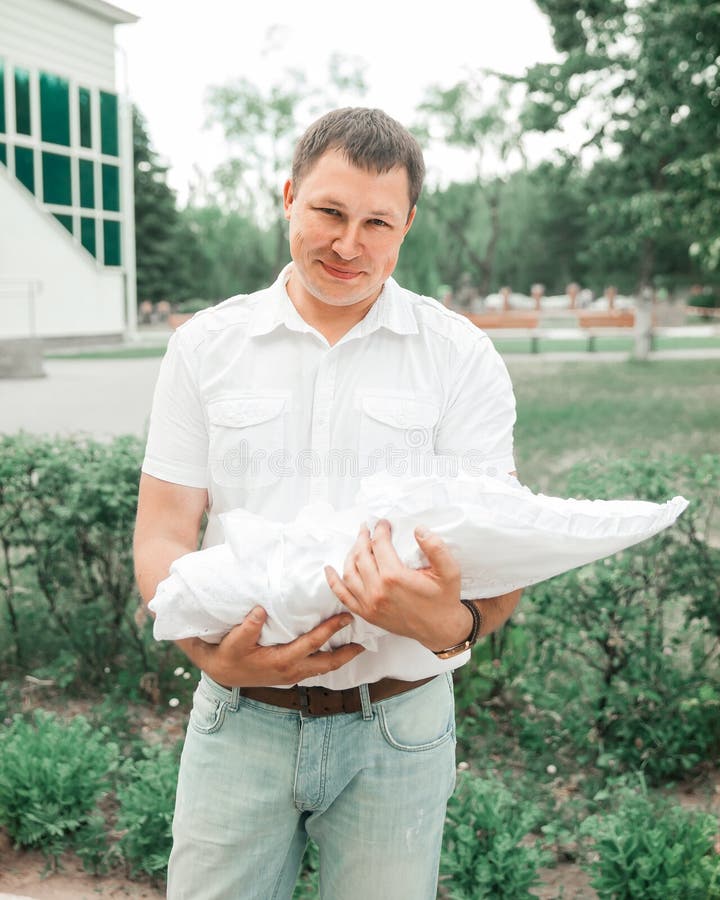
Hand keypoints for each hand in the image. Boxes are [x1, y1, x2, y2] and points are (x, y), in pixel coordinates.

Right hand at [179, 609, 364, 686]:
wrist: (222, 672)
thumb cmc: (229, 654)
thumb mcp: (234, 641)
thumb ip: (247, 627)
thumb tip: (260, 611)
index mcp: (282, 661)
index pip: (313, 643)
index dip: (331, 630)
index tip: (346, 616)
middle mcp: (292, 671)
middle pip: (328, 663)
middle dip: (349, 652)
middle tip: (366, 640)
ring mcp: (293, 675)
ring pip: (325, 668)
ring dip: (342, 657)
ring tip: (358, 644)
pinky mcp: (291, 675)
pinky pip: (317, 668)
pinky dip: (330, 659)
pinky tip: (337, 650)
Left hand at [324, 520, 471, 651]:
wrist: (440, 629)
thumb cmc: (444, 599)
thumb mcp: (449, 571)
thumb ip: (436, 548)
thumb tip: (419, 529)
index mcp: (395, 577)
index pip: (380, 545)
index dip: (380, 530)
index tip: (383, 523)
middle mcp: (377, 590)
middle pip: (361, 555)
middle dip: (363, 538)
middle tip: (367, 528)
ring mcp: (369, 603)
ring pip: (349, 572)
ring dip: (350, 554)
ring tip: (358, 543)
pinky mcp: (366, 613)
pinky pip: (343, 595)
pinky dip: (333, 581)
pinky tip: (329, 569)